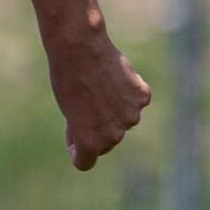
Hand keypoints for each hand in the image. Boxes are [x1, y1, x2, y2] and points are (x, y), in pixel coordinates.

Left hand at [48, 33, 150, 169]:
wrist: (80, 49)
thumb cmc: (67, 79)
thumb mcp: (71, 112)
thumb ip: (91, 129)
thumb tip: (114, 131)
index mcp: (91, 142)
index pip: (86, 161)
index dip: (75, 145)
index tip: (71, 126)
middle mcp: (115, 135)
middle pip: (106, 141)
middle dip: (96, 126)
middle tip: (84, 100)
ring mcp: (131, 116)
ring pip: (122, 120)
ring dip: (113, 109)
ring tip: (98, 86)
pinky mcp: (142, 97)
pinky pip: (135, 101)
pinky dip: (127, 92)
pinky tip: (114, 77)